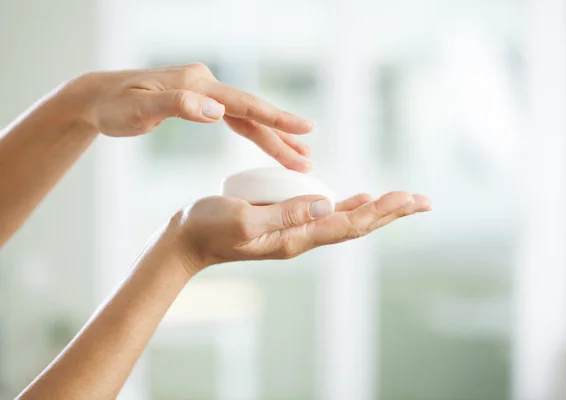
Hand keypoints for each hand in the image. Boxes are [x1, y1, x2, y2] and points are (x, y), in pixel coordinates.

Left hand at [60, 63, 313, 170]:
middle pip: (253, 114)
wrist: (98, 97)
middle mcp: (207, 85)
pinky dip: (254, 132)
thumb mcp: (141, 108)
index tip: (306, 129)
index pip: (245, 104)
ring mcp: (205, 93)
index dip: (277, 118)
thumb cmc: (115, 105)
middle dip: (282, 138)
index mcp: (198, 85)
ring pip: (248, 119)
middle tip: (308, 160)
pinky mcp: (201, 102)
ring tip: (299, 156)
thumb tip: (218, 110)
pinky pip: (236, 120)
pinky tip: (268, 142)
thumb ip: (180, 106)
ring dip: (274, 138)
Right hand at [172, 192, 431, 274]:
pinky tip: (359, 199)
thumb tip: (325, 202)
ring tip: (402, 200)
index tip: (411, 199)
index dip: (382, 211)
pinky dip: (349, 206)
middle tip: (424, 201)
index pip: (350, 224)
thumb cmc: (207, 226)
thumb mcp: (242, 218)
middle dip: (391, 212)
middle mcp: (303, 238)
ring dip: (376, 210)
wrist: (186, 241)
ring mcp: (296, 233)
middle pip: (357, 224)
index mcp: (296, 238)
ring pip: (346, 220)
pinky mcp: (286, 224)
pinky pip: (327, 215)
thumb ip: (284, 213)